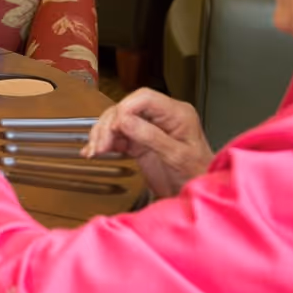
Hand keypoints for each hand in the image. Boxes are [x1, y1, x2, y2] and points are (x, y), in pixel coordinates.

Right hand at [83, 87, 212, 198]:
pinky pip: (117, 135)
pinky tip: (94, 151)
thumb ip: (151, 136)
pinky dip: (103, 142)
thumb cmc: (197, 176)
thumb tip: (124, 121)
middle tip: (100, 145)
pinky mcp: (139, 140)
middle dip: (109, 125)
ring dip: (102, 134)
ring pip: (117, 120)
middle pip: (126, 108)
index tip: (115, 127)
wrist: (198, 194)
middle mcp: (161, 116)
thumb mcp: (177, 157)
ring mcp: (149, 127)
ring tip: (94, 150)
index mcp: (177, 113)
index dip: (125, 108)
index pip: (145, 98)